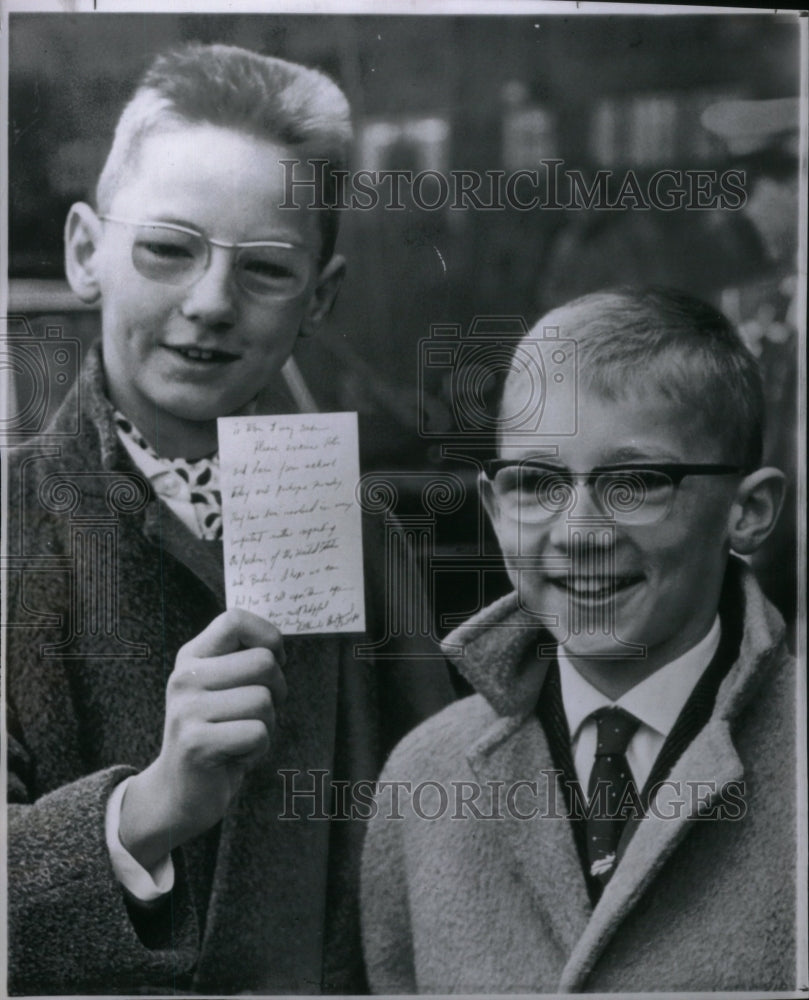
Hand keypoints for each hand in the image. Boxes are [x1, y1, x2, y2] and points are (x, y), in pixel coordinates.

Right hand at [119, 609, 286, 869]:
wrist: (178, 793)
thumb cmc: (216, 733)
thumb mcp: (220, 687)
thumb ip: (241, 659)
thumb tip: (276, 646)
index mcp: (192, 657)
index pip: (235, 620)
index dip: (267, 637)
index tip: (272, 662)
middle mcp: (184, 677)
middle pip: (263, 663)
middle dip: (277, 691)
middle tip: (257, 713)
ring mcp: (187, 710)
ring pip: (264, 701)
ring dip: (266, 726)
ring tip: (240, 737)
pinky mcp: (196, 744)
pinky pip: (258, 734)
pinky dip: (259, 750)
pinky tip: (235, 757)